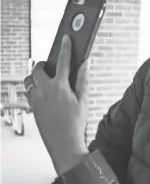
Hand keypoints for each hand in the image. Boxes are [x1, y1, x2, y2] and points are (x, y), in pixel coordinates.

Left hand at [24, 35, 88, 173]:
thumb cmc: (76, 125)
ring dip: (35, 77)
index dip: (65, 48)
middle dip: (43, 65)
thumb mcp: (84, 101)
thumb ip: (83, 80)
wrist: (64, 144)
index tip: (66, 39)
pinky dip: (35, 90)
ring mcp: (36, 100)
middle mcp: (45, 91)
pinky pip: (29, 93)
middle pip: (37, 69)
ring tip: (46, 81)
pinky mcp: (32, 108)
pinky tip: (45, 96)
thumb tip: (85, 65)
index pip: (63, 62)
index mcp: (60, 87)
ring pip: (29, 81)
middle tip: (50, 66)